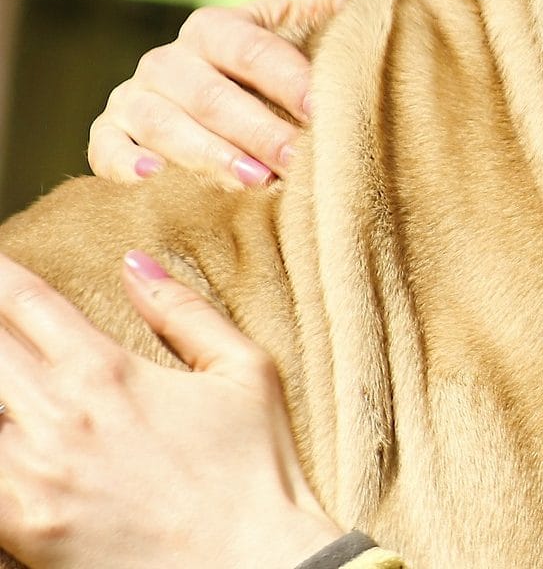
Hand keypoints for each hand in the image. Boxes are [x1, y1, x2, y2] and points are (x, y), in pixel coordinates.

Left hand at [0, 251, 343, 568]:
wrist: (259, 568)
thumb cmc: (257, 472)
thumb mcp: (246, 372)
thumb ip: (184, 311)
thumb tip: (134, 262)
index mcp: (106, 372)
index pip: (24, 300)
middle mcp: (56, 417)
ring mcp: (30, 477)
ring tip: (2, 380)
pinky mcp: (21, 530)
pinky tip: (5, 443)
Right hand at [87, 0, 369, 188]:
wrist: (209, 105)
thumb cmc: (268, 73)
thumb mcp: (297, 33)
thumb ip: (332, 7)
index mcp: (214, 29)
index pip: (251, 49)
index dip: (287, 78)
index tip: (323, 110)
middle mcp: (168, 60)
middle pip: (210, 95)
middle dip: (257, 129)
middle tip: (296, 159)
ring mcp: (133, 99)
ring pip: (162, 124)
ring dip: (207, 154)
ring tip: (253, 180)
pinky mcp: (107, 137)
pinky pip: (105, 150)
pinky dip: (124, 163)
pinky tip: (153, 177)